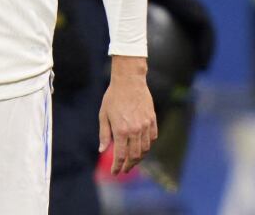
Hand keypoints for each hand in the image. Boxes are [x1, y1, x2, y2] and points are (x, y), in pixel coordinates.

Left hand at [98, 55, 157, 173]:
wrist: (129, 81)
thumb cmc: (113, 97)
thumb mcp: (103, 115)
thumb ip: (104, 134)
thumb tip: (102, 150)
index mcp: (121, 130)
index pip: (121, 155)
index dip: (118, 166)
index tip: (115, 172)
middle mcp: (135, 130)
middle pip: (134, 155)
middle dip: (129, 165)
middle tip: (124, 170)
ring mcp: (146, 126)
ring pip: (145, 149)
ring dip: (139, 158)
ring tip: (132, 161)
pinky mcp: (153, 121)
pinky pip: (152, 139)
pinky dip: (147, 146)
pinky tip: (142, 148)